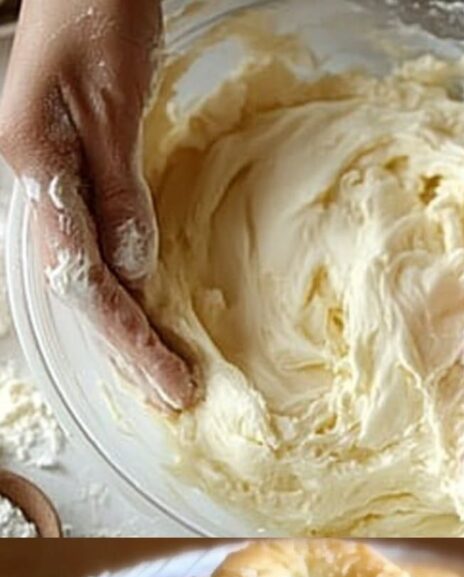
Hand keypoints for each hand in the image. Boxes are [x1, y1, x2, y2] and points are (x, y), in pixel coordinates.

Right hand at [0, 0, 195, 409]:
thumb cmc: (95, 9)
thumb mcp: (112, 98)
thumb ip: (119, 187)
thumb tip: (134, 270)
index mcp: (36, 166)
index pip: (84, 278)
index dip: (128, 336)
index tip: (171, 379)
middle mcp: (38, 183)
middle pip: (82, 290)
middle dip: (127, 351)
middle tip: (172, 397)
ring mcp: (54, 181)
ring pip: (87, 275)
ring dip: (125, 332)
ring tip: (159, 378)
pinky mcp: (77, 174)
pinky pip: (98, 248)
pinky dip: (125, 291)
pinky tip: (143, 318)